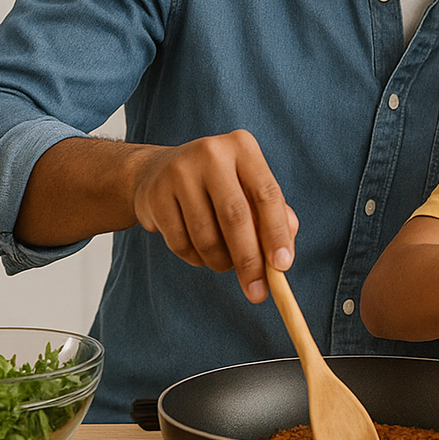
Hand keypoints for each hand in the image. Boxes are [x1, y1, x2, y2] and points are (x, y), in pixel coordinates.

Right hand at [131, 130, 297, 304]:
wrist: (158, 171)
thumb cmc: (219, 185)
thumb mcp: (250, 188)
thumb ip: (274, 215)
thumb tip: (283, 254)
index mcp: (243, 148)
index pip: (266, 194)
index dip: (276, 233)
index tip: (283, 267)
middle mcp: (211, 154)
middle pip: (235, 216)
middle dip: (249, 260)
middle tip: (258, 291)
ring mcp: (179, 173)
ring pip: (206, 235)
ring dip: (221, 261)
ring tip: (226, 263)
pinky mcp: (154, 195)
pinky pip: (180, 242)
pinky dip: (196, 258)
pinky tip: (201, 252)